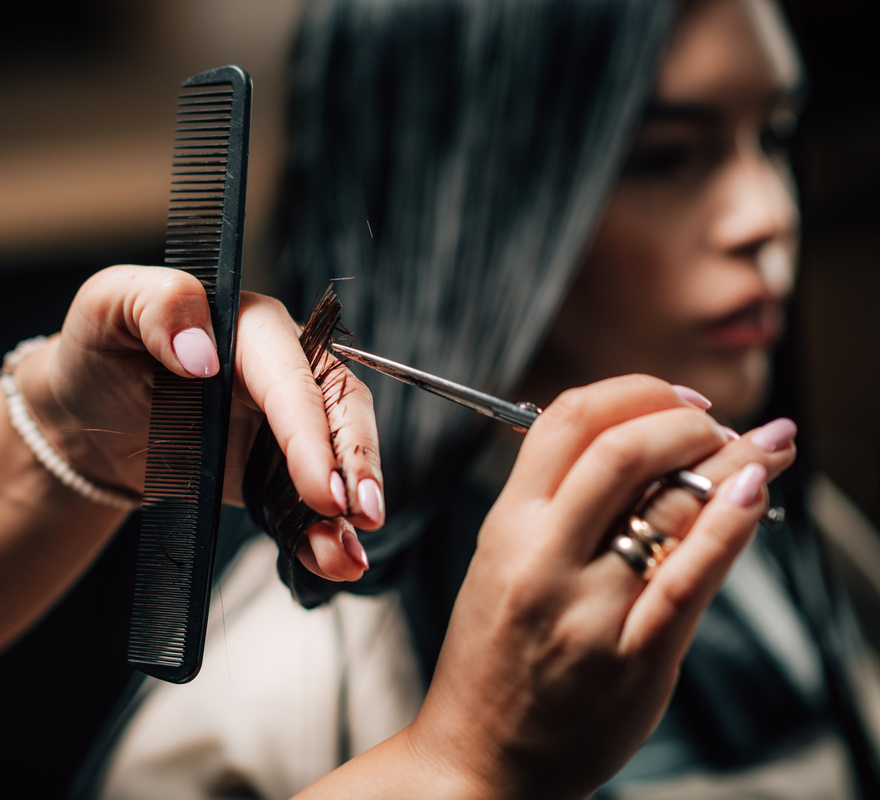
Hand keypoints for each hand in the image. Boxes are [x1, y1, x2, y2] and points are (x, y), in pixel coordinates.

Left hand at [16, 265, 382, 580]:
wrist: (85, 414)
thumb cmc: (99, 348)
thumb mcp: (106, 304)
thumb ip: (157, 304)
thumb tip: (201, 353)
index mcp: (249, 325)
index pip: (293, 376)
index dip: (311, 431)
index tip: (321, 486)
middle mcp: (278, 369)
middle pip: (339, 409)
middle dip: (357, 462)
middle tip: (361, 513)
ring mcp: (280, 424)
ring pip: (338, 458)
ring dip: (350, 507)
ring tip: (350, 556)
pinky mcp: (271, 469)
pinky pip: (306, 501)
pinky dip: (321, 534)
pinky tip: (334, 561)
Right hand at [402, 375, 793, 798]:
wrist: (482, 757)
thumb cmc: (493, 661)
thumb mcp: (500, 564)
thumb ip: (554, 506)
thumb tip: (635, 443)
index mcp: (505, 528)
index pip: (566, 422)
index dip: (631, 392)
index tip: (670, 398)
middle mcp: (542, 559)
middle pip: (622, 448)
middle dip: (684, 419)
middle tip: (716, 422)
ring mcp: (588, 609)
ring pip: (667, 505)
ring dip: (730, 460)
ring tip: (764, 445)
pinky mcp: (633, 657)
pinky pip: (691, 575)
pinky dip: (731, 524)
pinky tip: (755, 493)